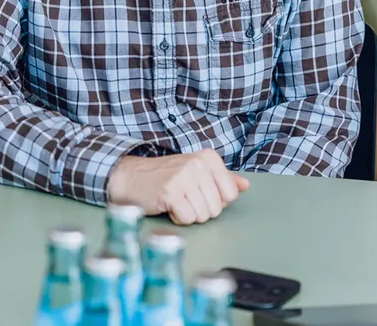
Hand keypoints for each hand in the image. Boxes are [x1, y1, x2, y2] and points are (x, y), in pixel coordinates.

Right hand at [107, 150, 249, 224]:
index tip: (198, 191)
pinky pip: (187, 219)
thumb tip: (245, 186)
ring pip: (203, 215)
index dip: (214, 200)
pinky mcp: (171, 192)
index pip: (231, 195)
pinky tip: (168, 205)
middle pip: (217, 208)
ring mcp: (184, 177)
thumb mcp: (196, 172)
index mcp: (209, 158)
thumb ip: (222, 179)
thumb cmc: (166, 176)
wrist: (131, 176)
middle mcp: (199, 164)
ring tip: (175, 200)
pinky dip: (177, 218)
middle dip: (200, 209)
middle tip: (183, 196)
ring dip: (188, 214)